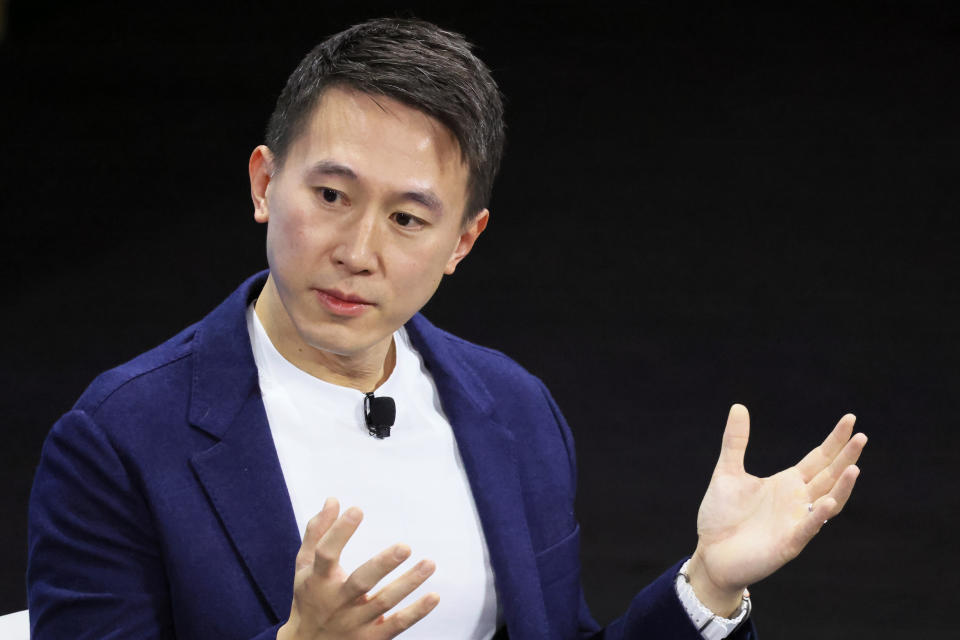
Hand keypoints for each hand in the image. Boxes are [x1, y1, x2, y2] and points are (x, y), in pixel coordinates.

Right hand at [277, 498, 438, 639]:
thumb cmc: (310, 597)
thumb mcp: (305, 567)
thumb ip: (317, 533)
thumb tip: (333, 500)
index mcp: (319, 580)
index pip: (326, 555)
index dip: (339, 532)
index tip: (357, 509)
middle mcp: (337, 603)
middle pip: (360, 583)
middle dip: (382, 565)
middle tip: (406, 546)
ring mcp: (355, 623)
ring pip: (383, 603)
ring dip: (408, 584)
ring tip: (429, 563)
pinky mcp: (371, 638)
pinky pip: (396, 625)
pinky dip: (416, 613)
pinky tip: (434, 596)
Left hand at [687, 404, 866, 614]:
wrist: (710, 554)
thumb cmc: (721, 517)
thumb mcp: (727, 472)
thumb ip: (735, 442)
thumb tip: (738, 406)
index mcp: (787, 484)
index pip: (819, 458)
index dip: (834, 440)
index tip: (850, 419)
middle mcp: (797, 501)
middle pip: (829, 475)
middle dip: (845, 457)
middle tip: (861, 436)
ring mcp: (796, 522)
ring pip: (828, 501)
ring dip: (842, 486)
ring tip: (854, 467)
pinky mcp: (788, 543)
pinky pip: (808, 528)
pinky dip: (819, 516)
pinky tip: (828, 501)